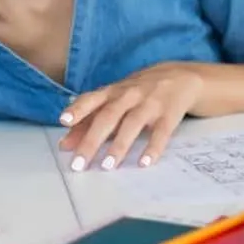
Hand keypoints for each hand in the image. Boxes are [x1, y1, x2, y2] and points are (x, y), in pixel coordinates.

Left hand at [58, 63, 203, 171]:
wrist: (179, 77)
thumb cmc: (137, 92)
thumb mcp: (113, 101)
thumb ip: (88, 121)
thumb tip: (64, 144)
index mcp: (112, 92)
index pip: (91, 99)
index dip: (78, 109)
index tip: (64, 121)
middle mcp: (129, 95)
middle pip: (108, 116)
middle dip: (92, 140)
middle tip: (79, 163)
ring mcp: (150, 103)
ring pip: (132, 123)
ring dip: (119, 145)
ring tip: (108, 166)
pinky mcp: (169, 114)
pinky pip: (161, 132)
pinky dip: (153, 147)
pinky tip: (145, 162)